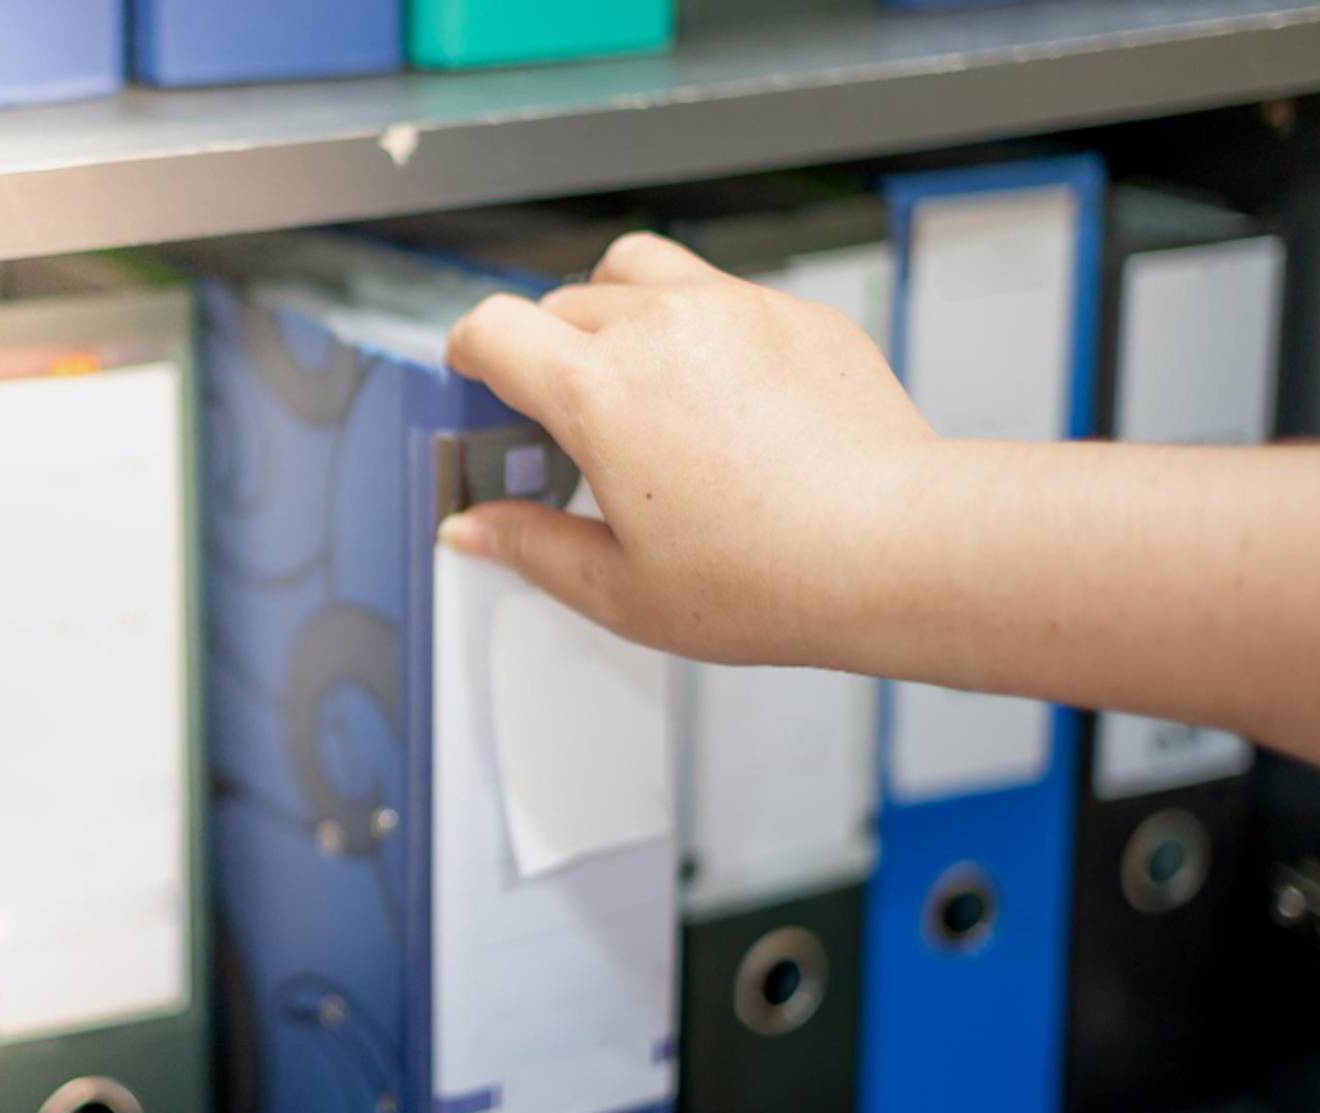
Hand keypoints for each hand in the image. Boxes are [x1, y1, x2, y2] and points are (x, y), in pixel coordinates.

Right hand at [442, 232, 935, 667]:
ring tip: (634, 370)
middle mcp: (659, 328)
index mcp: (598, 392)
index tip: (476, 372)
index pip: (493, 327)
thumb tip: (473, 530)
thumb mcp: (622, 591)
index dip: (470, 350)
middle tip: (570, 417)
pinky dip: (699, 324)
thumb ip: (532, 548)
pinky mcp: (798, 314)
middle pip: (561, 301)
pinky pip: (722, 291)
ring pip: (638, 267)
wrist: (896, 548)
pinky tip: (726, 396)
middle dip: (546, 350)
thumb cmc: (769, 577)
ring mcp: (734, 308)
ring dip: (614, 305)